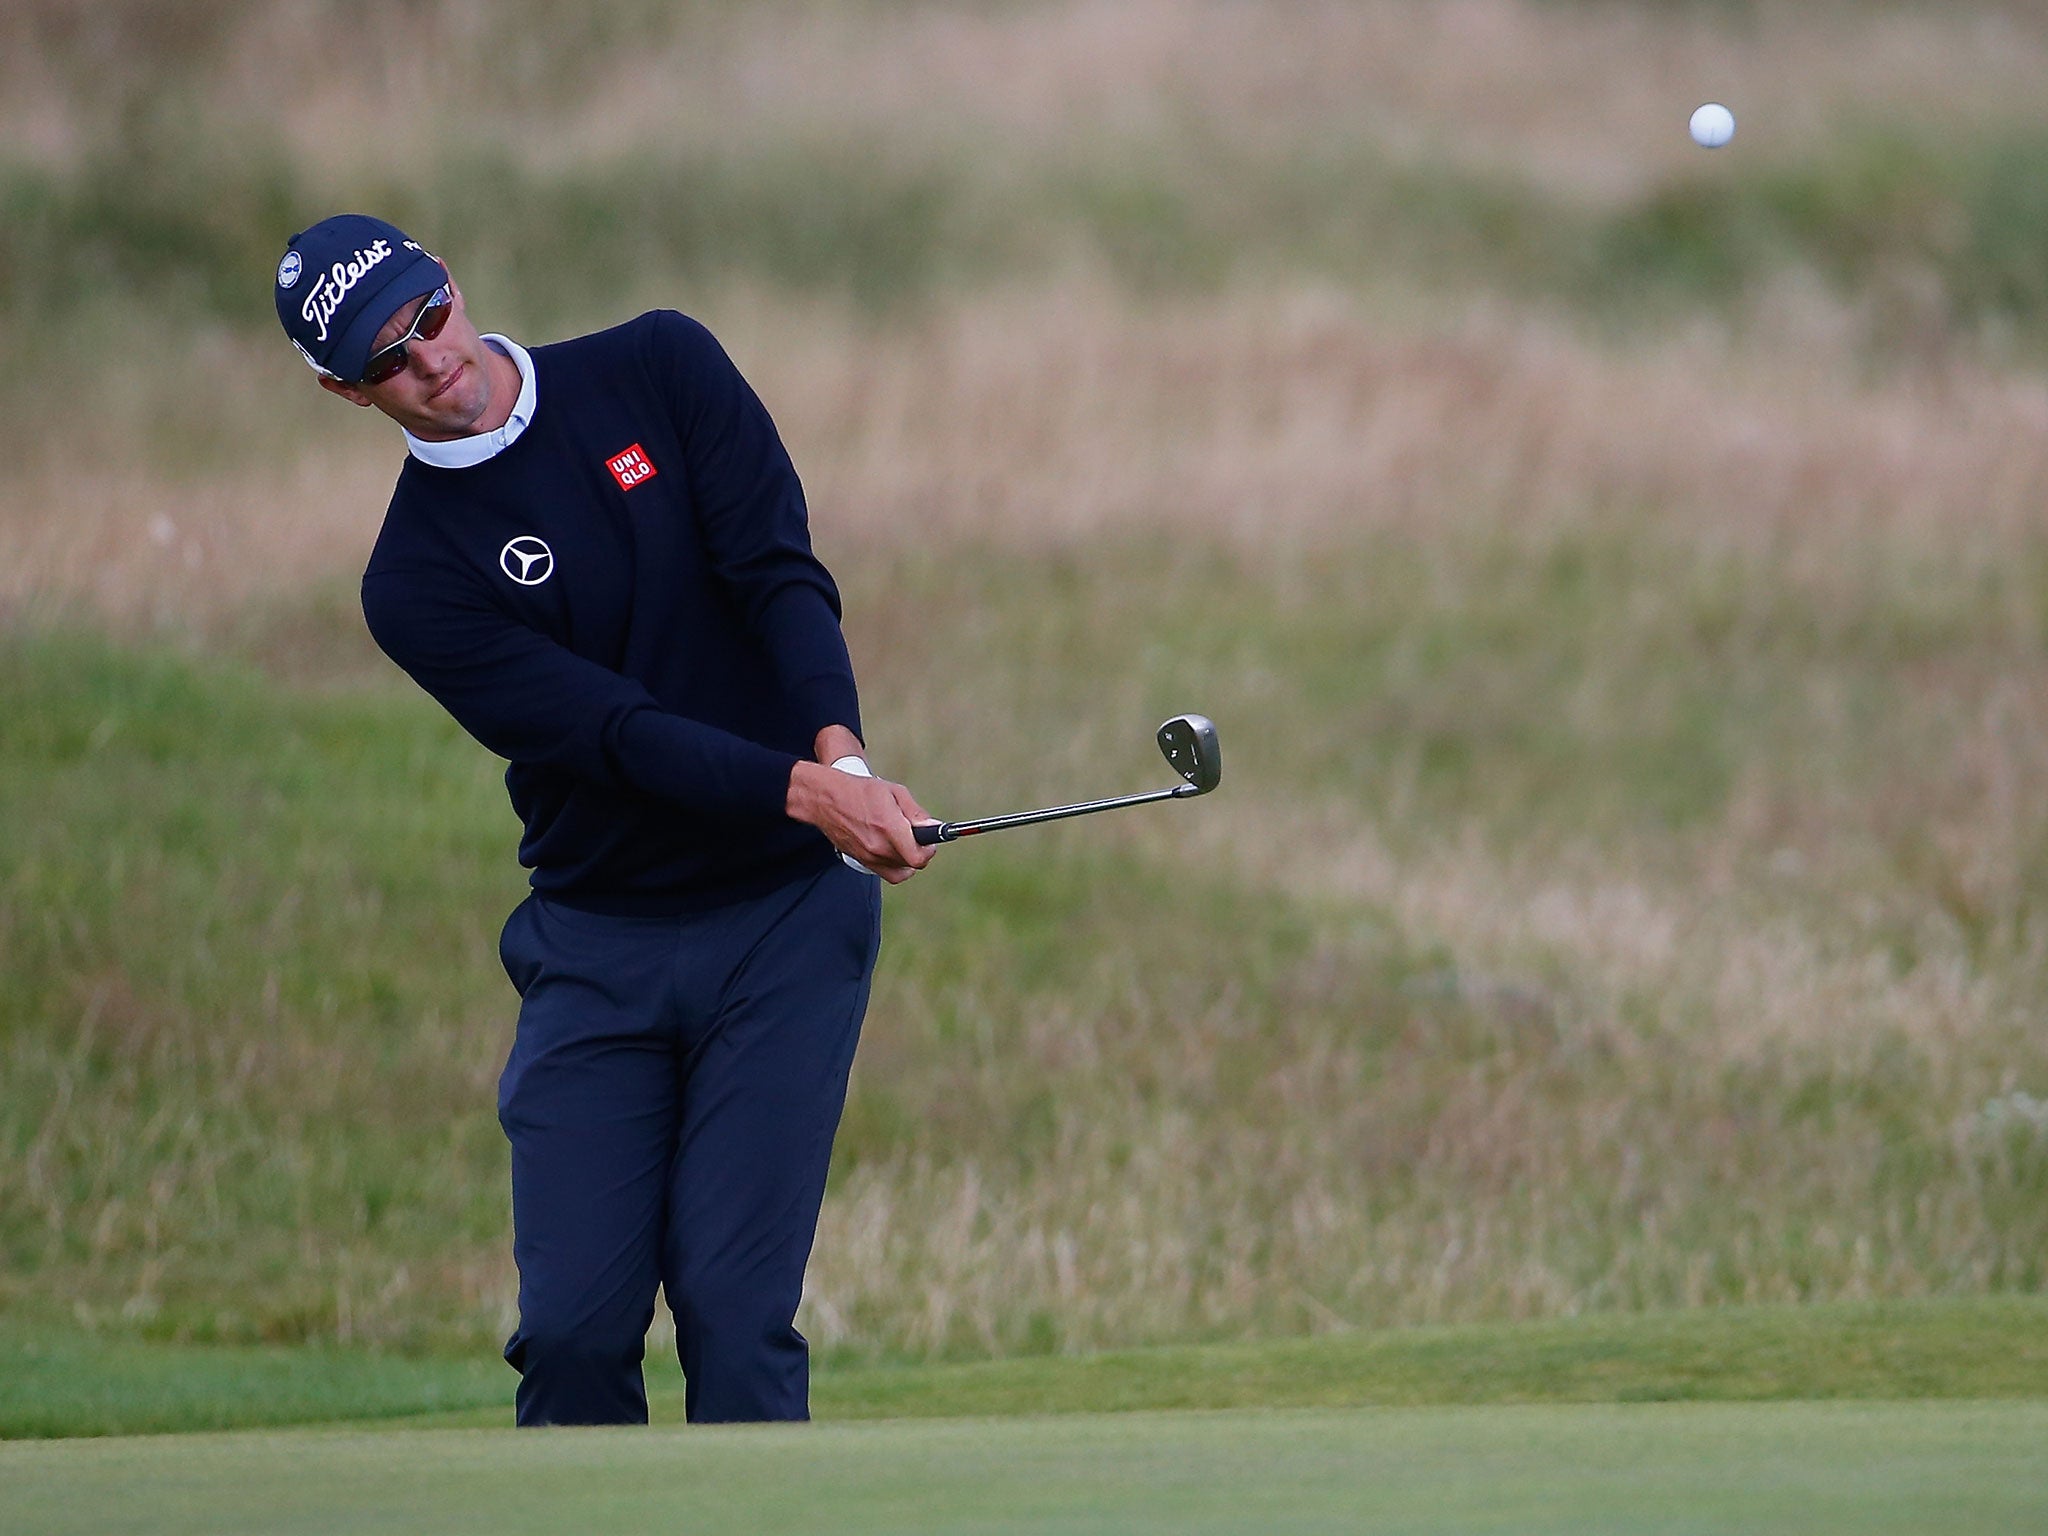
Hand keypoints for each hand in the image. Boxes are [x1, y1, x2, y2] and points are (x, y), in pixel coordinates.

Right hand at [786, 759, 937, 882]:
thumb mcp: (894, 792)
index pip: (917, 857)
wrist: (826, 799)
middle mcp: (877, 846)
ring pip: (899, 870)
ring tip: (903, 841)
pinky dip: (894, 864)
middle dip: (919, 851)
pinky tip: (893, 848)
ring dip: (906, 858)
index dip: (928, 851)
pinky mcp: (860, 860)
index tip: (930, 841)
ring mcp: (867, 856)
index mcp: (888, 827)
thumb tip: (934, 827)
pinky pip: (886, 872)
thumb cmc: (860, 791)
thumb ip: (915, 813)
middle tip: (916, 835)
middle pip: (911, 864)